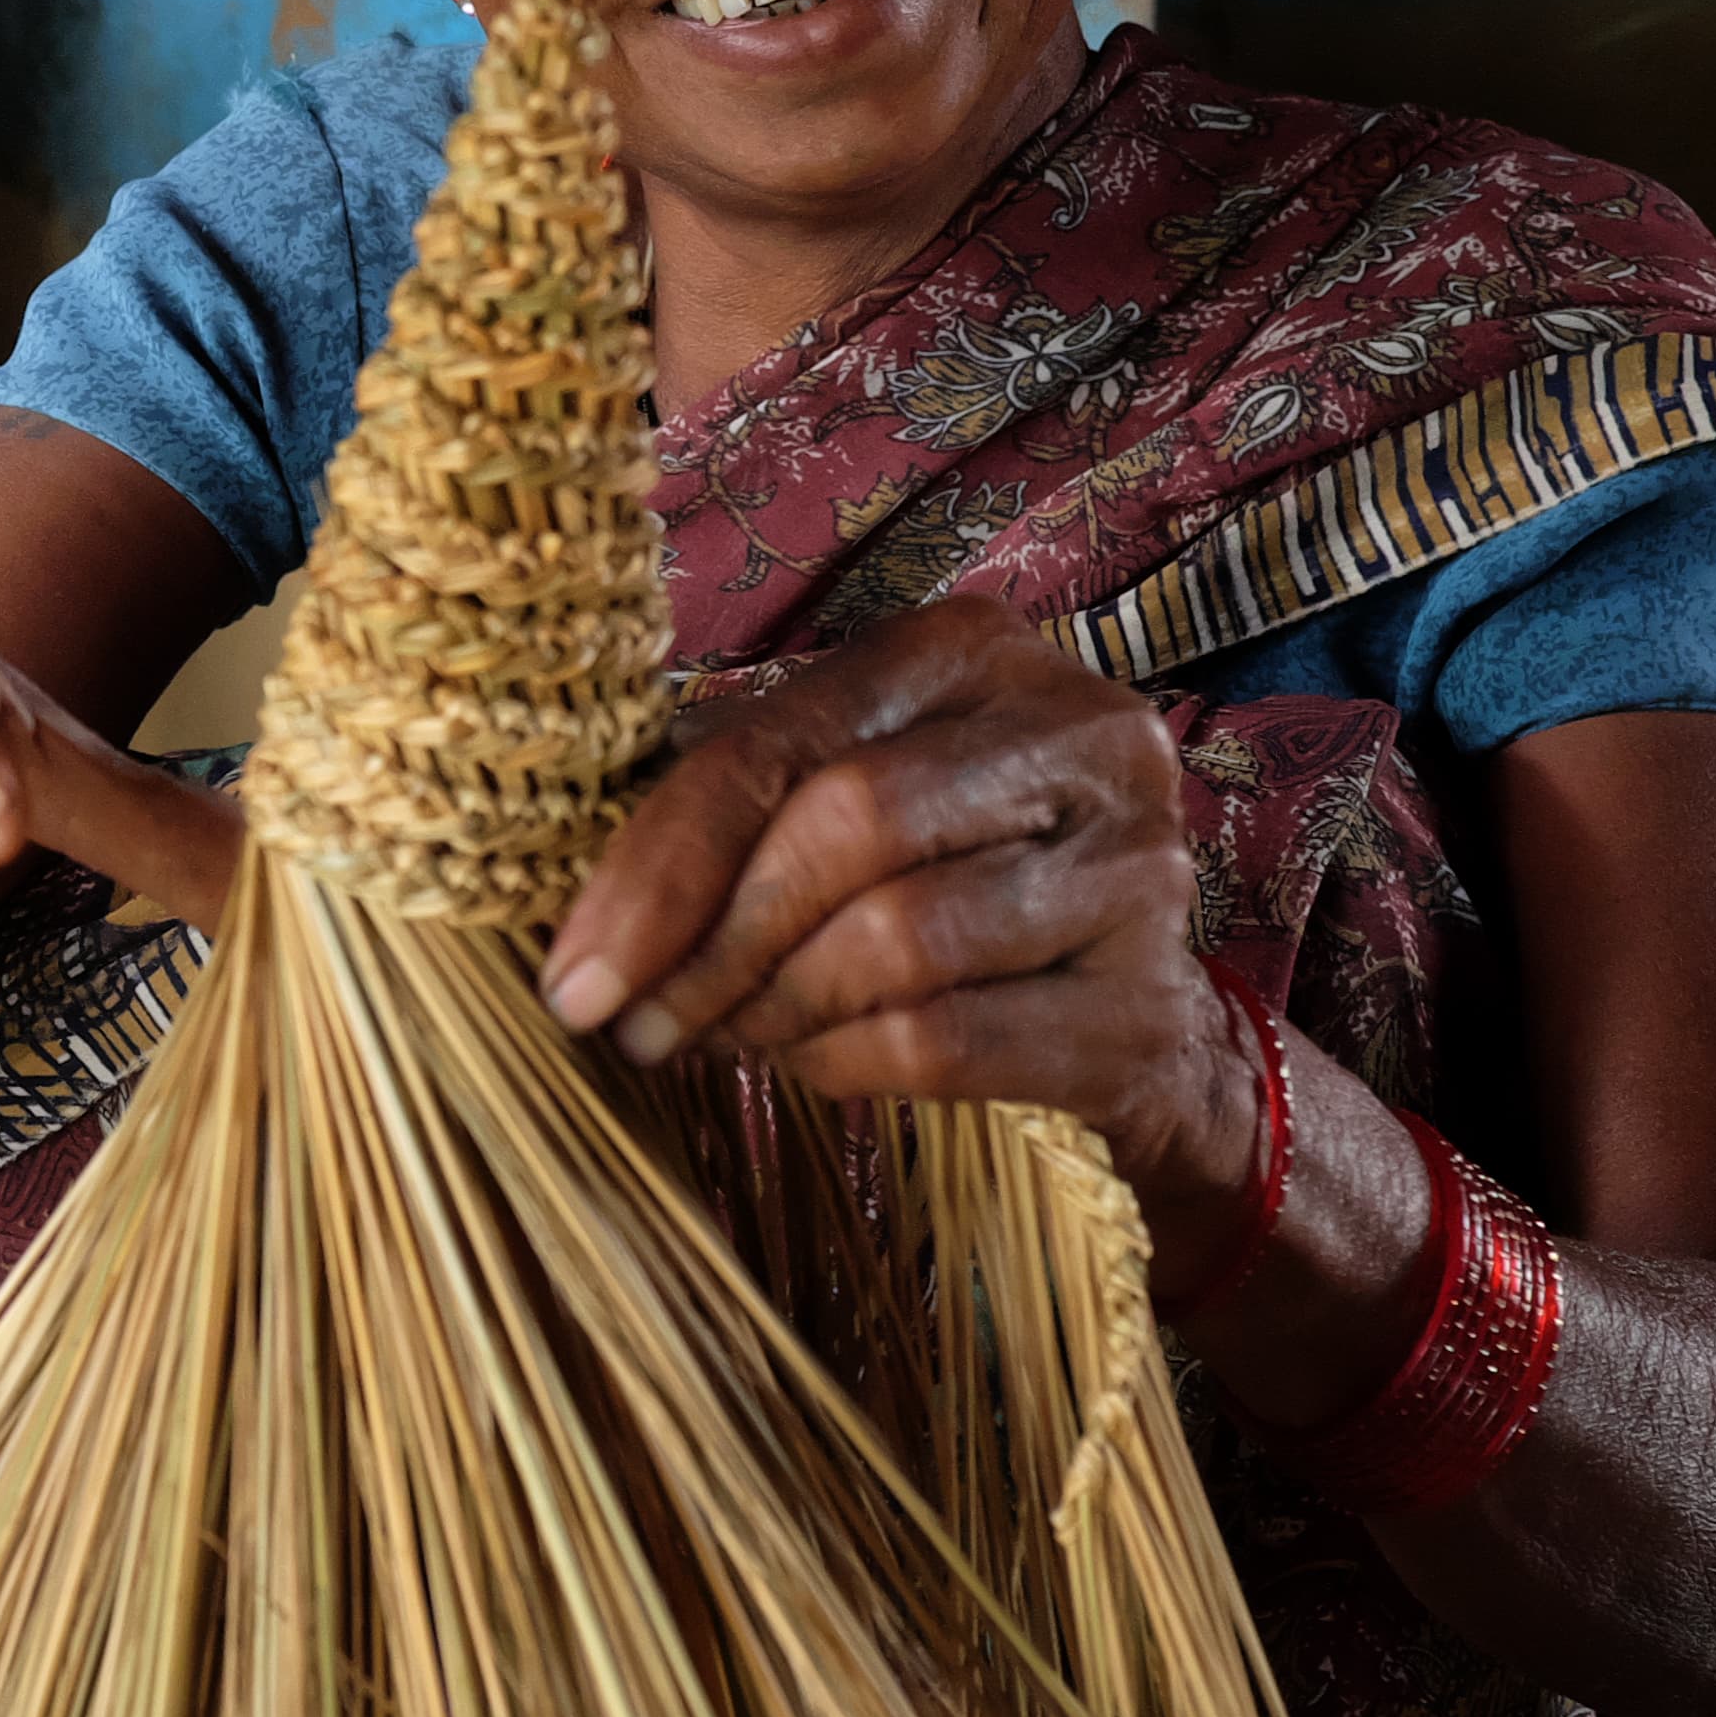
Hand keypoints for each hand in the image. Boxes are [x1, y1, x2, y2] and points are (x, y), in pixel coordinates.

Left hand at [538, 596, 1256, 1237]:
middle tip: (639, 1025)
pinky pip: (944, 1040)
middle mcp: (1075, 732)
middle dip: (711, 945)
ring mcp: (1131, 866)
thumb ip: (729, 801)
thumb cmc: (943, 874)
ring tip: (726, 1036)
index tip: (575, 972)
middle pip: (842, 826)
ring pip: (894, 939)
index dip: (659, 861)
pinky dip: (844, 1064)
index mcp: (972, 651)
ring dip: (773, 1009)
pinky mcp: (1141, 1001)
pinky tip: (811, 1065)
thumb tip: (574, 901)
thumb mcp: (842, 793)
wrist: (1124, 1010)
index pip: (780, 741)